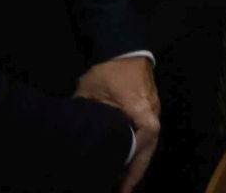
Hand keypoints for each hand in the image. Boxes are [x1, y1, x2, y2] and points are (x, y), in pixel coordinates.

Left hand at [75, 56, 157, 192]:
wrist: (126, 48)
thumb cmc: (109, 69)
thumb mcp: (91, 89)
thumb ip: (86, 111)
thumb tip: (72, 133)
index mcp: (140, 107)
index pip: (147, 135)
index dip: (136, 157)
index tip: (124, 175)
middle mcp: (152, 111)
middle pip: (151, 146)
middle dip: (138, 170)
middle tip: (125, 191)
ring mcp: (153, 110)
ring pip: (151, 142)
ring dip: (140, 162)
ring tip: (125, 182)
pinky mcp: (149, 109)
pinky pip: (147, 134)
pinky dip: (140, 150)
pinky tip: (128, 160)